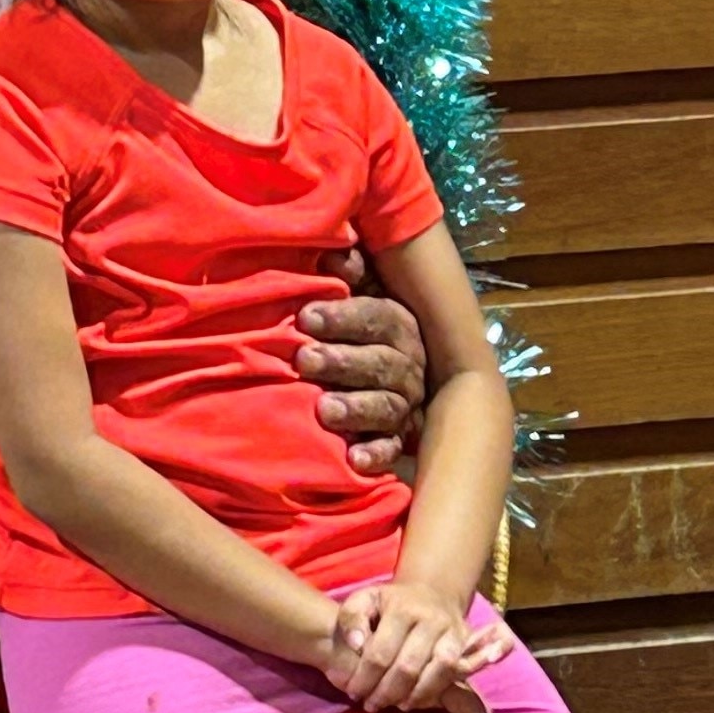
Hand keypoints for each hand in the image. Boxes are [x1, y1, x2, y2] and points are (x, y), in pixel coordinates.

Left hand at [296, 254, 427, 476]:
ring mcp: (405, 404)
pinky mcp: (398, 440)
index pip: (379, 317)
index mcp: (400, 323)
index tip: (307, 317)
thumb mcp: (361, 289)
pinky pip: (391, 450)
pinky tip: (354, 461)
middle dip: (343, 362)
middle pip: (381, 363)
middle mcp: (408, 364)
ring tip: (324, 410)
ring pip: (386, 407)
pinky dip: (375, 455)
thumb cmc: (360, 322)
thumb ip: (351, 271)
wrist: (391, 369)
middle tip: (305, 360)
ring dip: (356, 408)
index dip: (344, 317)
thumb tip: (331, 251)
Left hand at [327, 576, 485, 712]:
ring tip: (395, 705)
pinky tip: (415, 700)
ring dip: (415, 696)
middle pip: (409, 666)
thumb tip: (356, 645)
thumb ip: (351, 618)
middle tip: (371, 705)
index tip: (353, 692)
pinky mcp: (466, 642)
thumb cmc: (390, 602)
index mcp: (401, 607)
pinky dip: (435, 691)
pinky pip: (456, 673)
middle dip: (387, 692)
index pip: (381, 651)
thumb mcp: (364, 600)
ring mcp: (452, 630)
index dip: (365, 677)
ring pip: (438, 671)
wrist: (431, 592)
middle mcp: (431, 619)